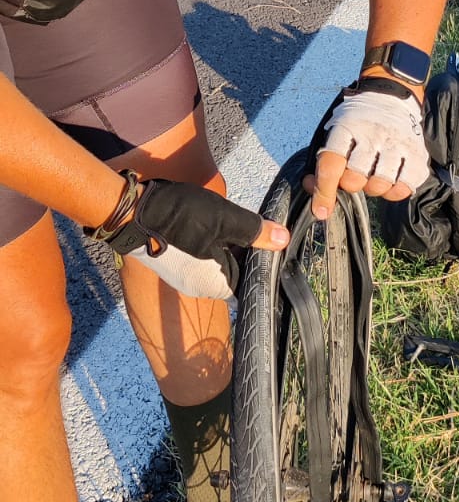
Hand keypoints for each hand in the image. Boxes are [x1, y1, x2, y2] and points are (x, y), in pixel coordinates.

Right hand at [88, 179, 289, 299]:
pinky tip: (209, 224)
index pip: (252, 280)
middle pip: (235, 270)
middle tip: (254, 226)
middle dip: (245, 249)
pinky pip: (201, 256)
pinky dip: (210, 242)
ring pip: (218, 261)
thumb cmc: (179, 219)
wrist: (131, 212)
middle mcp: (200, 288)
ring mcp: (184, 277)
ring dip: (227, 243)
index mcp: (217, 286)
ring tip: (231, 221)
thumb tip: (284, 239)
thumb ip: (255, 232)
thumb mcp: (225, 220)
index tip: (273, 243)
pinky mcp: (174, 263)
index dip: (264, 261)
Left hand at [305, 88, 428, 219]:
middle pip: (355, 179)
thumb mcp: (335, 131)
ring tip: (373, 176)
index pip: (331, 165)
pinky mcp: (417, 154)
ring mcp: (397, 144)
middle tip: (355, 175)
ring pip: (380, 185)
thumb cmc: (357, 120)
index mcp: (346, 128)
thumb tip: (312, 189)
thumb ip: (323, 161)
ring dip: (373, 188)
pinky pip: (404, 187)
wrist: (391, 94)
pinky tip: (391, 180)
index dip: (323, 192)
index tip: (321, 211)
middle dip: (351, 184)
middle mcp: (373, 135)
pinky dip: (395, 191)